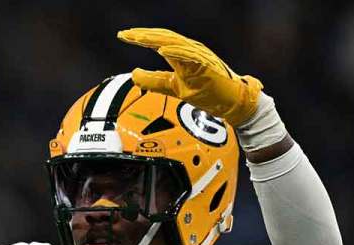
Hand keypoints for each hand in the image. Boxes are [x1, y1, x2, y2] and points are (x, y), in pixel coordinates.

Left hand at [118, 27, 262, 126]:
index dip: (140, 37)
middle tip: (125, 34)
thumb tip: (133, 74)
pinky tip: (162, 50)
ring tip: (138, 38)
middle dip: (144, 35)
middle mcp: (190, 50)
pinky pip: (190, 56)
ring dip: (156, 39)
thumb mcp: (172, 87)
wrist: (231, 102)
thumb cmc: (205, 91)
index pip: (158, 41)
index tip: (123, 35)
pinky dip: (176, 52)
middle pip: (164, 38)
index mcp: (182, 53)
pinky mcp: (207, 66)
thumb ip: (154, 80)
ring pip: (176, 43)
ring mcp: (200, 56)